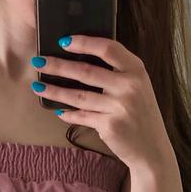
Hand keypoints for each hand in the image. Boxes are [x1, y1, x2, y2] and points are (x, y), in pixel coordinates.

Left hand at [30, 35, 176, 171]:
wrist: (152, 150)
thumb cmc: (140, 116)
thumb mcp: (138, 88)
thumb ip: (118, 74)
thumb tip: (81, 62)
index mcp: (136, 70)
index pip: (108, 49)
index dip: (84, 43)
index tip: (64, 41)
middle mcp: (129, 87)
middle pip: (86, 71)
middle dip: (58, 65)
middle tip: (39, 60)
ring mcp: (119, 107)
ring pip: (79, 96)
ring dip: (55, 90)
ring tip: (38, 86)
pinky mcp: (109, 126)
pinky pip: (82, 116)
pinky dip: (68, 114)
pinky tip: (58, 111)